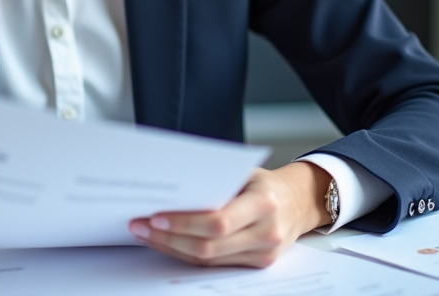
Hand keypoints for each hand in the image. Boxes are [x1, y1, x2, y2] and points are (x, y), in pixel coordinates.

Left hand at [128, 162, 330, 267]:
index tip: (156, 217)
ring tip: (147, 234)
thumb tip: (171, 185)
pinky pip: (214, 265)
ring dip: (172, 248)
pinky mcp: (256, 265)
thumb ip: (215, 180)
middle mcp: (266, 232)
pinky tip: (168, 243)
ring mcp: (263, 253)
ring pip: (208, 261)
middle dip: (169, 238)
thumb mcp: (245, 173)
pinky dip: (187, 254)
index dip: (185, 223)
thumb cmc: (265, 184)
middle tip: (141, 226)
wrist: (297, 202)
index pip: (219, 221)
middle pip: (209, 247)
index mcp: (263, 203)